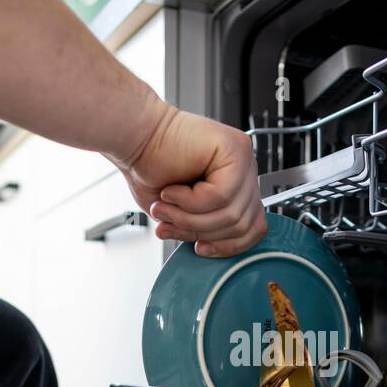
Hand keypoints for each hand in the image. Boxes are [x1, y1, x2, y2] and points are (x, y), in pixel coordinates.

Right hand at [119, 105, 267, 257]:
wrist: (134, 138)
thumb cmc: (152, 168)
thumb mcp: (180, 214)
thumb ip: (203, 229)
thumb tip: (213, 248)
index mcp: (238, 186)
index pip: (253, 227)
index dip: (227, 246)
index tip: (200, 247)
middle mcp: (245, 171)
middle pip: (242, 224)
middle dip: (200, 230)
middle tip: (169, 221)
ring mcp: (243, 158)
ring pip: (232, 213)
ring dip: (190, 217)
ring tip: (166, 207)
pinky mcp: (234, 148)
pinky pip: (221, 195)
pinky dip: (190, 201)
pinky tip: (172, 191)